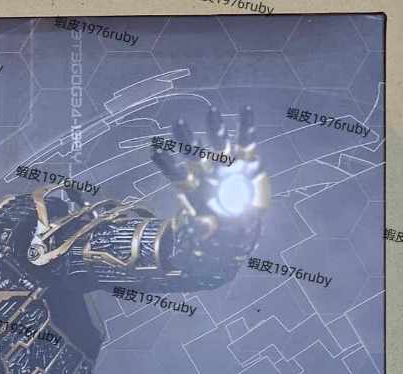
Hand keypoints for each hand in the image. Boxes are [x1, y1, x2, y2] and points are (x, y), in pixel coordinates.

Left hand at [153, 106, 269, 250]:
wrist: (240, 227)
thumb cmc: (218, 229)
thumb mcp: (209, 234)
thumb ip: (205, 229)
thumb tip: (205, 225)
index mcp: (192, 186)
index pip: (175, 172)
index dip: (166, 163)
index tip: (155, 150)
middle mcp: (206, 170)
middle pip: (194, 151)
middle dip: (186, 138)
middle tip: (178, 123)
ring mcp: (226, 162)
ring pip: (218, 141)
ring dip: (215, 127)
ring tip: (212, 112)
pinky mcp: (246, 159)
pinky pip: (246, 140)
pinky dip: (246, 125)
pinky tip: (245, 110)